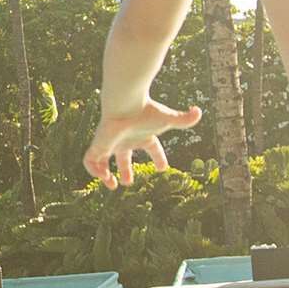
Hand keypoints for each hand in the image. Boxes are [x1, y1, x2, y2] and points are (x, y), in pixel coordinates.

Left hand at [83, 98, 200, 186]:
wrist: (125, 104)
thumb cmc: (146, 112)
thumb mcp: (169, 119)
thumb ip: (185, 119)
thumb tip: (200, 111)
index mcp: (142, 135)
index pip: (152, 147)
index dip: (159, 157)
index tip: (163, 168)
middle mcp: (126, 140)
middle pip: (124, 156)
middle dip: (126, 170)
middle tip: (128, 182)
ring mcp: (111, 143)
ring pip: (102, 159)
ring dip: (104, 174)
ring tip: (112, 183)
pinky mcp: (98, 145)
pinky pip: (89, 160)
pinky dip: (93, 170)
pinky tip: (104, 176)